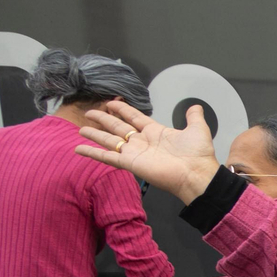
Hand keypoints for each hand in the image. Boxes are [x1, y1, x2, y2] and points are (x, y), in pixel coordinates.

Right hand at [73, 100, 219, 204]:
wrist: (196, 174)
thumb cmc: (197, 154)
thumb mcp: (198, 129)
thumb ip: (193, 117)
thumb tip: (196, 106)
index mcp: (155, 131)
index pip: (134, 117)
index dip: (122, 109)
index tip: (111, 102)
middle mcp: (142, 141)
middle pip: (118, 127)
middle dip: (104, 119)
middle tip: (90, 112)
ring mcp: (134, 152)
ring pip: (109, 140)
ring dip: (95, 134)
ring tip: (81, 128)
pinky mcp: (129, 164)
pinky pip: (107, 156)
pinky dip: (92, 153)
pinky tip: (78, 149)